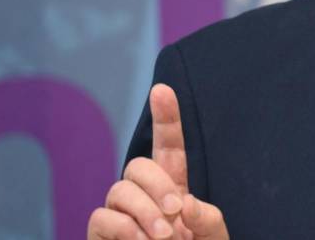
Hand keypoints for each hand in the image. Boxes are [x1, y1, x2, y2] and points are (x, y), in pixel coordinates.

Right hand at [88, 84, 229, 239]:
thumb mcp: (213, 239)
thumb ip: (208, 220)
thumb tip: (185, 204)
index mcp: (176, 187)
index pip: (169, 146)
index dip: (166, 117)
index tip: (163, 89)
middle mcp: (143, 195)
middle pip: (138, 165)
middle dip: (158, 186)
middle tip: (177, 214)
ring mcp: (119, 213)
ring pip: (119, 190)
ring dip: (145, 213)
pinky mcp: (101, 234)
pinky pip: (103, 217)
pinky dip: (126, 229)